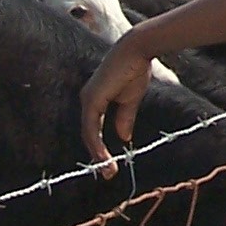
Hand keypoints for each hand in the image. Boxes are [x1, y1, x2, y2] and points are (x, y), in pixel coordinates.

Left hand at [80, 38, 155, 175]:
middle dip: (98, 156)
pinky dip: (97, 144)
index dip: (100, 147)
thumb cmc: (135, 70)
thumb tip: (123, 137)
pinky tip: (104, 157)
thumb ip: (124, 118)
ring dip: (98, 154)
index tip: (110, 164)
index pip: (93, 129)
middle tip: (108, 174)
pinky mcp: (92, 100)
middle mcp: (88, 100)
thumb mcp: (130, 100)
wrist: (137, 51)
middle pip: (88, 134)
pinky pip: (91, 128)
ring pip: (88, 134)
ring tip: (108, 170)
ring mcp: (88, 100)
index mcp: (95, 100)